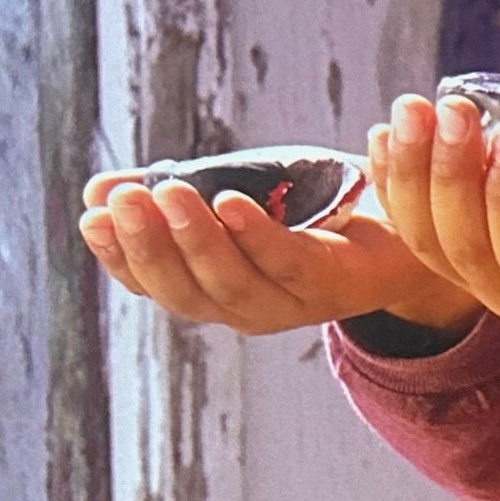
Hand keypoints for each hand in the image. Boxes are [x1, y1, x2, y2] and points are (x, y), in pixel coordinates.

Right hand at [80, 170, 477, 336]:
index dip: (122, 257)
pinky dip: (256, 237)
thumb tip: (95, 194)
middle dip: (149, 246)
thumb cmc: (310, 208)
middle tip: (123, 200)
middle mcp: (250, 307)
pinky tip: (230, 204)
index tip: (92, 219)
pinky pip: (289, 264)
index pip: (155, 285)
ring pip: (231, 283)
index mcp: (217, 290)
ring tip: (167, 194)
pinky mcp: (336, 281)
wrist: (406, 221)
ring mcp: (294, 301)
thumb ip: (167, 196)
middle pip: (186, 291)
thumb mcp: (229, 193)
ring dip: (195, 239)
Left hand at [366, 91, 499, 328]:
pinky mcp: (449, 251)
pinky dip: (389, 179)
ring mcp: (476, 277)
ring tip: (414, 108)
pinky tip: (383, 133)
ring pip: (425, 238)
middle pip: (464, 247)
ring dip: (411, 171)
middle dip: (451, 174)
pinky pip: (405, 225)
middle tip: (453, 109)